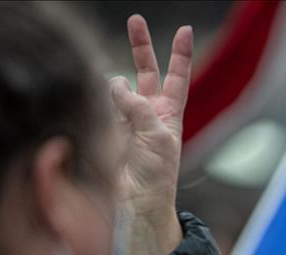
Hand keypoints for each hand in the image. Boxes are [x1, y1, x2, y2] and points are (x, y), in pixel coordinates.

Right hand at [110, 15, 192, 254]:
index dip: (180, 53)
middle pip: (148, 72)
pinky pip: (104, 105)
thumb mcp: (157, 137)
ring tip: (113, 88)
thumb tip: (115, 82)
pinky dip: (102, 100)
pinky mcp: (109, 131)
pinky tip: (100, 101)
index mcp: (171, 115)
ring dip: (116, 83)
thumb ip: (138, 107)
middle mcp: (151, 115)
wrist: (137, 204)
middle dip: (141, 47)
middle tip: (135, 20)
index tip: (185, 29)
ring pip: (121, 88)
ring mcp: (129, 122)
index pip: (178, 76)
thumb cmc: (157, 176)